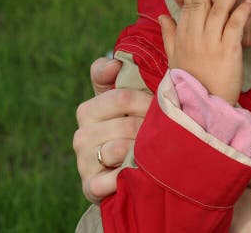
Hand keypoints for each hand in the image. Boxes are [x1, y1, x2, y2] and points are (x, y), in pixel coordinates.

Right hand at [73, 58, 152, 203]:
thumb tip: (114, 63)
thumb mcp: (121, 98)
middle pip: (128, 124)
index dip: (148, 101)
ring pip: (121, 148)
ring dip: (144, 151)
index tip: (161, 105)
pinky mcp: (90, 187)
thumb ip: (113, 74)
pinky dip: (127, 177)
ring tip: (157, 150)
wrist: (122, 170)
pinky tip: (140, 174)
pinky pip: (110, 180)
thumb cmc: (127, 125)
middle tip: (169, 131)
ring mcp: (84, 162)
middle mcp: (81, 135)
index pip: (122, 97)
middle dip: (152, 127)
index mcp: (88, 110)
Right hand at [159, 0, 250, 104]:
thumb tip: (162, 15)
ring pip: (219, 11)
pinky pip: (235, 26)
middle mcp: (194, 37)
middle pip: (199, 3)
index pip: (186, 6)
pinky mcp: (228, 51)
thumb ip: (169, 35)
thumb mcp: (174, 59)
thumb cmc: (190, 83)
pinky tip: (249, 2)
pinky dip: (242, 12)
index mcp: (182, 37)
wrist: (202, 108)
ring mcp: (211, 43)